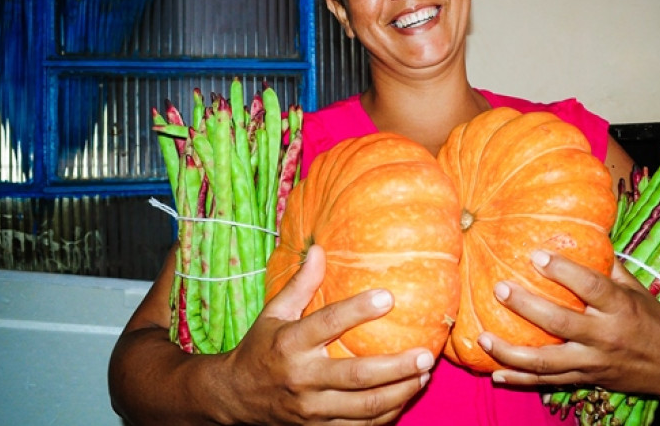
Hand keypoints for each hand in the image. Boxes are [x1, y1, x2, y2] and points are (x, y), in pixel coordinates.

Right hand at [222, 244, 435, 424]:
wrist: (234, 397)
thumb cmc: (259, 347)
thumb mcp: (273, 313)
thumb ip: (300, 284)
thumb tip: (319, 249)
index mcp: (290, 343)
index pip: (328, 323)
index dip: (358, 310)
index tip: (388, 297)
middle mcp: (302, 377)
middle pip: (356, 376)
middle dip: (395, 367)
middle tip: (425, 354)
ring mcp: (311, 408)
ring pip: (364, 407)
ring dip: (399, 392)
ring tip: (424, 374)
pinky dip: (387, 414)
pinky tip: (406, 395)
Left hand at [475, 250, 659, 399]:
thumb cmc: (652, 319)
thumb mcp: (636, 289)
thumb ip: (607, 265)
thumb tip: (578, 230)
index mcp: (621, 307)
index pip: (591, 287)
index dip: (564, 271)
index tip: (536, 254)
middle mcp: (606, 335)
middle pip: (561, 323)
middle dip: (527, 307)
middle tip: (499, 288)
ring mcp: (593, 361)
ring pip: (547, 361)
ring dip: (512, 351)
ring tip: (483, 336)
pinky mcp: (585, 379)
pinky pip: (547, 382)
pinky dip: (520, 379)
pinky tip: (495, 373)